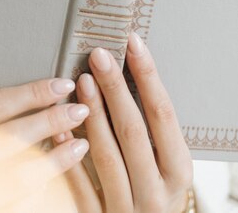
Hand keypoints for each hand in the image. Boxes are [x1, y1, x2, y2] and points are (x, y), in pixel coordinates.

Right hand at [0, 78, 89, 212]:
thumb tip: (31, 95)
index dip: (30, 94)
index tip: (61, 84)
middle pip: (7, 139)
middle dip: (47, 123)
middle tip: (80, 109)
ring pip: (14, 177)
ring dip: (52, 161)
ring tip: (81, 144)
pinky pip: (10, 204)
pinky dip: (37, 191)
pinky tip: (60, 183)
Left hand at [60, 32, 192, 212]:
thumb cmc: (150, 190)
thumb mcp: (163, 164)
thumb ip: (151, 131)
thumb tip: (128, 71)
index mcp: (177, 172)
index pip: (163, 114)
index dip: (148, 75)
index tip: (133, 43)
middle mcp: (157, 194)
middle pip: (134, 131)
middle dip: (115, 88)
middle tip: (99, 54)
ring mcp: (127, 209)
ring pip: (108, 156)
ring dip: (93, 114)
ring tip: (82, 80)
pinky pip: (80, 186)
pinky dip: (68, 153)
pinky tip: (60, 124)